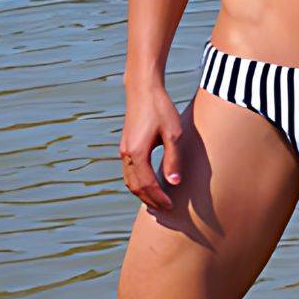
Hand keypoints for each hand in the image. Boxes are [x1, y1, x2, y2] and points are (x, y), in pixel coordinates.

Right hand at [118, 85, 183, 211]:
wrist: (143, 88)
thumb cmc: (160, 108)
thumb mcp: (173, 133)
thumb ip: (173, 160)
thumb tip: (174, 184)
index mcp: (137, 153)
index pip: (147, 185)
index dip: (159, 198)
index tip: (171, 207)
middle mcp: (126, 154)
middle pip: (135, 187)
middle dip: (149, 200)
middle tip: (165, 210)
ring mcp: (124, 149)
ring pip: (129, 180)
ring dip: (142, 193)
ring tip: (157, 201)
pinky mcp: (126, 145)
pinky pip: (128, 172)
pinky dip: (138, 182)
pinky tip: (149, 183)